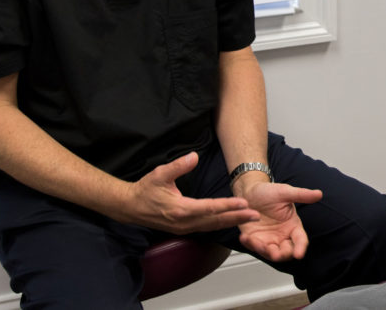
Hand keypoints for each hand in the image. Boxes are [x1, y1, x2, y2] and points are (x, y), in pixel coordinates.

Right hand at [122, 152, 260, 233]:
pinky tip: (231, 221)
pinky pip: (206, 227)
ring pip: (212, 226)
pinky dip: (220, 224)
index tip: (243, 203)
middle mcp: (184, 222)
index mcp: (180, 210)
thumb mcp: (160, 174)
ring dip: (231, 222)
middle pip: (215, 221)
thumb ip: (178, 166)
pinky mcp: (184, 229)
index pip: (209, 208)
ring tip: (249, 218)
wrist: (130, 207)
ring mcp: (184, 228)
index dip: (227, 206)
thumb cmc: (145, 190)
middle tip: (255, 214)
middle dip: (236, 217)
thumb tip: (194, 156)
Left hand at [235, 180, 323, 261]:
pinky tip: (245, 237)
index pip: (300, 240)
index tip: (299, 254)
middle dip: (282, 255)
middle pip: (286, 252)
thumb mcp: (285, 192)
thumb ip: (301, 195)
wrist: (249, 192)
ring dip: (264, 251)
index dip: (301, 248)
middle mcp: (282, 235)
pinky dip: (250, 245)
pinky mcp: (254, 239)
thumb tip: (318, 194)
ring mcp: (268, 239)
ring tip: (256, 242)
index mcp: (292, 226)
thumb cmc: (268, 192)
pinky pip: (253, 247)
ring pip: (270, 253)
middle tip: (276, 254)